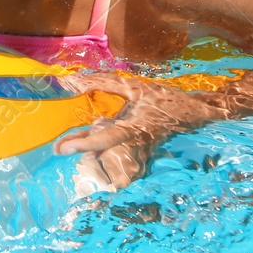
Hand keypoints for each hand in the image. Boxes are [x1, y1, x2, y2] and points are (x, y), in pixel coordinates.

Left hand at [54, 73, 225, 189]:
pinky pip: (118, 164)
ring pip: (112, 170)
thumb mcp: (134, 86)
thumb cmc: (164, 98)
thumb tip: (77, 82)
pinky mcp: (138, 156)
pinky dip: (102, 159)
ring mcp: (138, 154)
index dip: (85, 144)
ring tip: (74, 147)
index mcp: (136, 127)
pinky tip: (89, 146)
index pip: (107, 138)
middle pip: (106, 161)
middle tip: (59, 147)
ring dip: (93, 163)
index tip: (62, 148)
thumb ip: (105, 83)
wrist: (194, 112)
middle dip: (82, 156)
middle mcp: (135, 145)